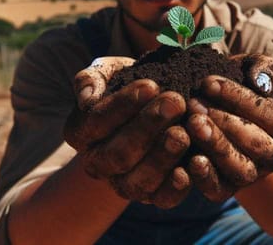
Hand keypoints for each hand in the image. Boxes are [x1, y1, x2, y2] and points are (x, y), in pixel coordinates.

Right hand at [63, 57, 191, 207]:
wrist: (154, 106)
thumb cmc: (128, 85)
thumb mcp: (108, 72)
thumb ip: (91, 78)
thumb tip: (87, 99)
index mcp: (80, 132)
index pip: (96, 121)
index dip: (123, 104)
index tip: (151, 85)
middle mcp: (98, 164)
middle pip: (119, 154)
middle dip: (149, 127)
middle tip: (176, 102)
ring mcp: (124, 183)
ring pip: (139, 181)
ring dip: (163, 157)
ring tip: (184, 131)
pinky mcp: (154, 195)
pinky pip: (163, 199)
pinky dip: (177, 186)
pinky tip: (192, 164)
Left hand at [185, 54, 272, 201]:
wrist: (211, 111)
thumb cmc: (233, 88)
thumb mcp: (248, 70)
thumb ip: (263, 67)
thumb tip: (260, 82)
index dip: (241, 98)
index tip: (209, 82)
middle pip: (258, 144)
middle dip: (225, 122)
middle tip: (195, 104)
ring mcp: (252, 175)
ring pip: (241, 169)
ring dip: (216, 146)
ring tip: (192, 124)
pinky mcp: (226, 190)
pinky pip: (218, 191)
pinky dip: (204, 178)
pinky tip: (189, 159)